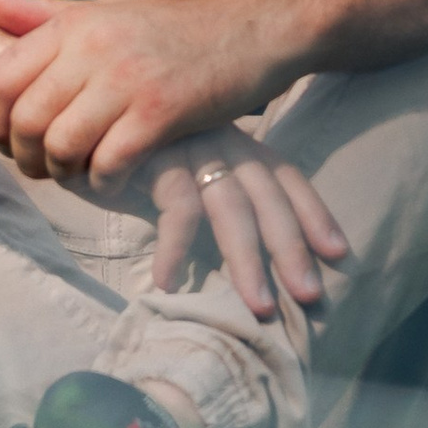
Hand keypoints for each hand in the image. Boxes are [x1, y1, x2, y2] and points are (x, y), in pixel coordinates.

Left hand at [0, 0, 277, 184]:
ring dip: (63, 174)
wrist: (247, 30)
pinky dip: (104, 182)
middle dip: (25, 157)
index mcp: (73, 24)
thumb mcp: (104, 8)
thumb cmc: (169, 25)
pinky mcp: (161, 114)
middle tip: (41, 168)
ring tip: (77, 173)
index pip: (0, 76)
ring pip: (63, 146)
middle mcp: (93, 49)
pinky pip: (110, 163)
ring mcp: (128, 82)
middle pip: (28, 120)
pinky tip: (114, 177)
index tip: (6, 138)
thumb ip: (44, 13)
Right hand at [142, 131, 349, 323]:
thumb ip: (220, 199)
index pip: (288, 178)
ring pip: (232, 208)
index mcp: (240, 145)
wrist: (88, 120)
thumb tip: (253, 257)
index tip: (339, 254)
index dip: (315, 214)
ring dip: (247, 261)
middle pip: (269, 198)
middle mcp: (223, 141)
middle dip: (292, 248)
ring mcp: (191, 148)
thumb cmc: (141, 155)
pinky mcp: (155, 157)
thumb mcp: (191, 170)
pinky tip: (168, 285)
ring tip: (258, 308)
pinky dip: (175, 250)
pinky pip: (176, 208)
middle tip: (310, 295)